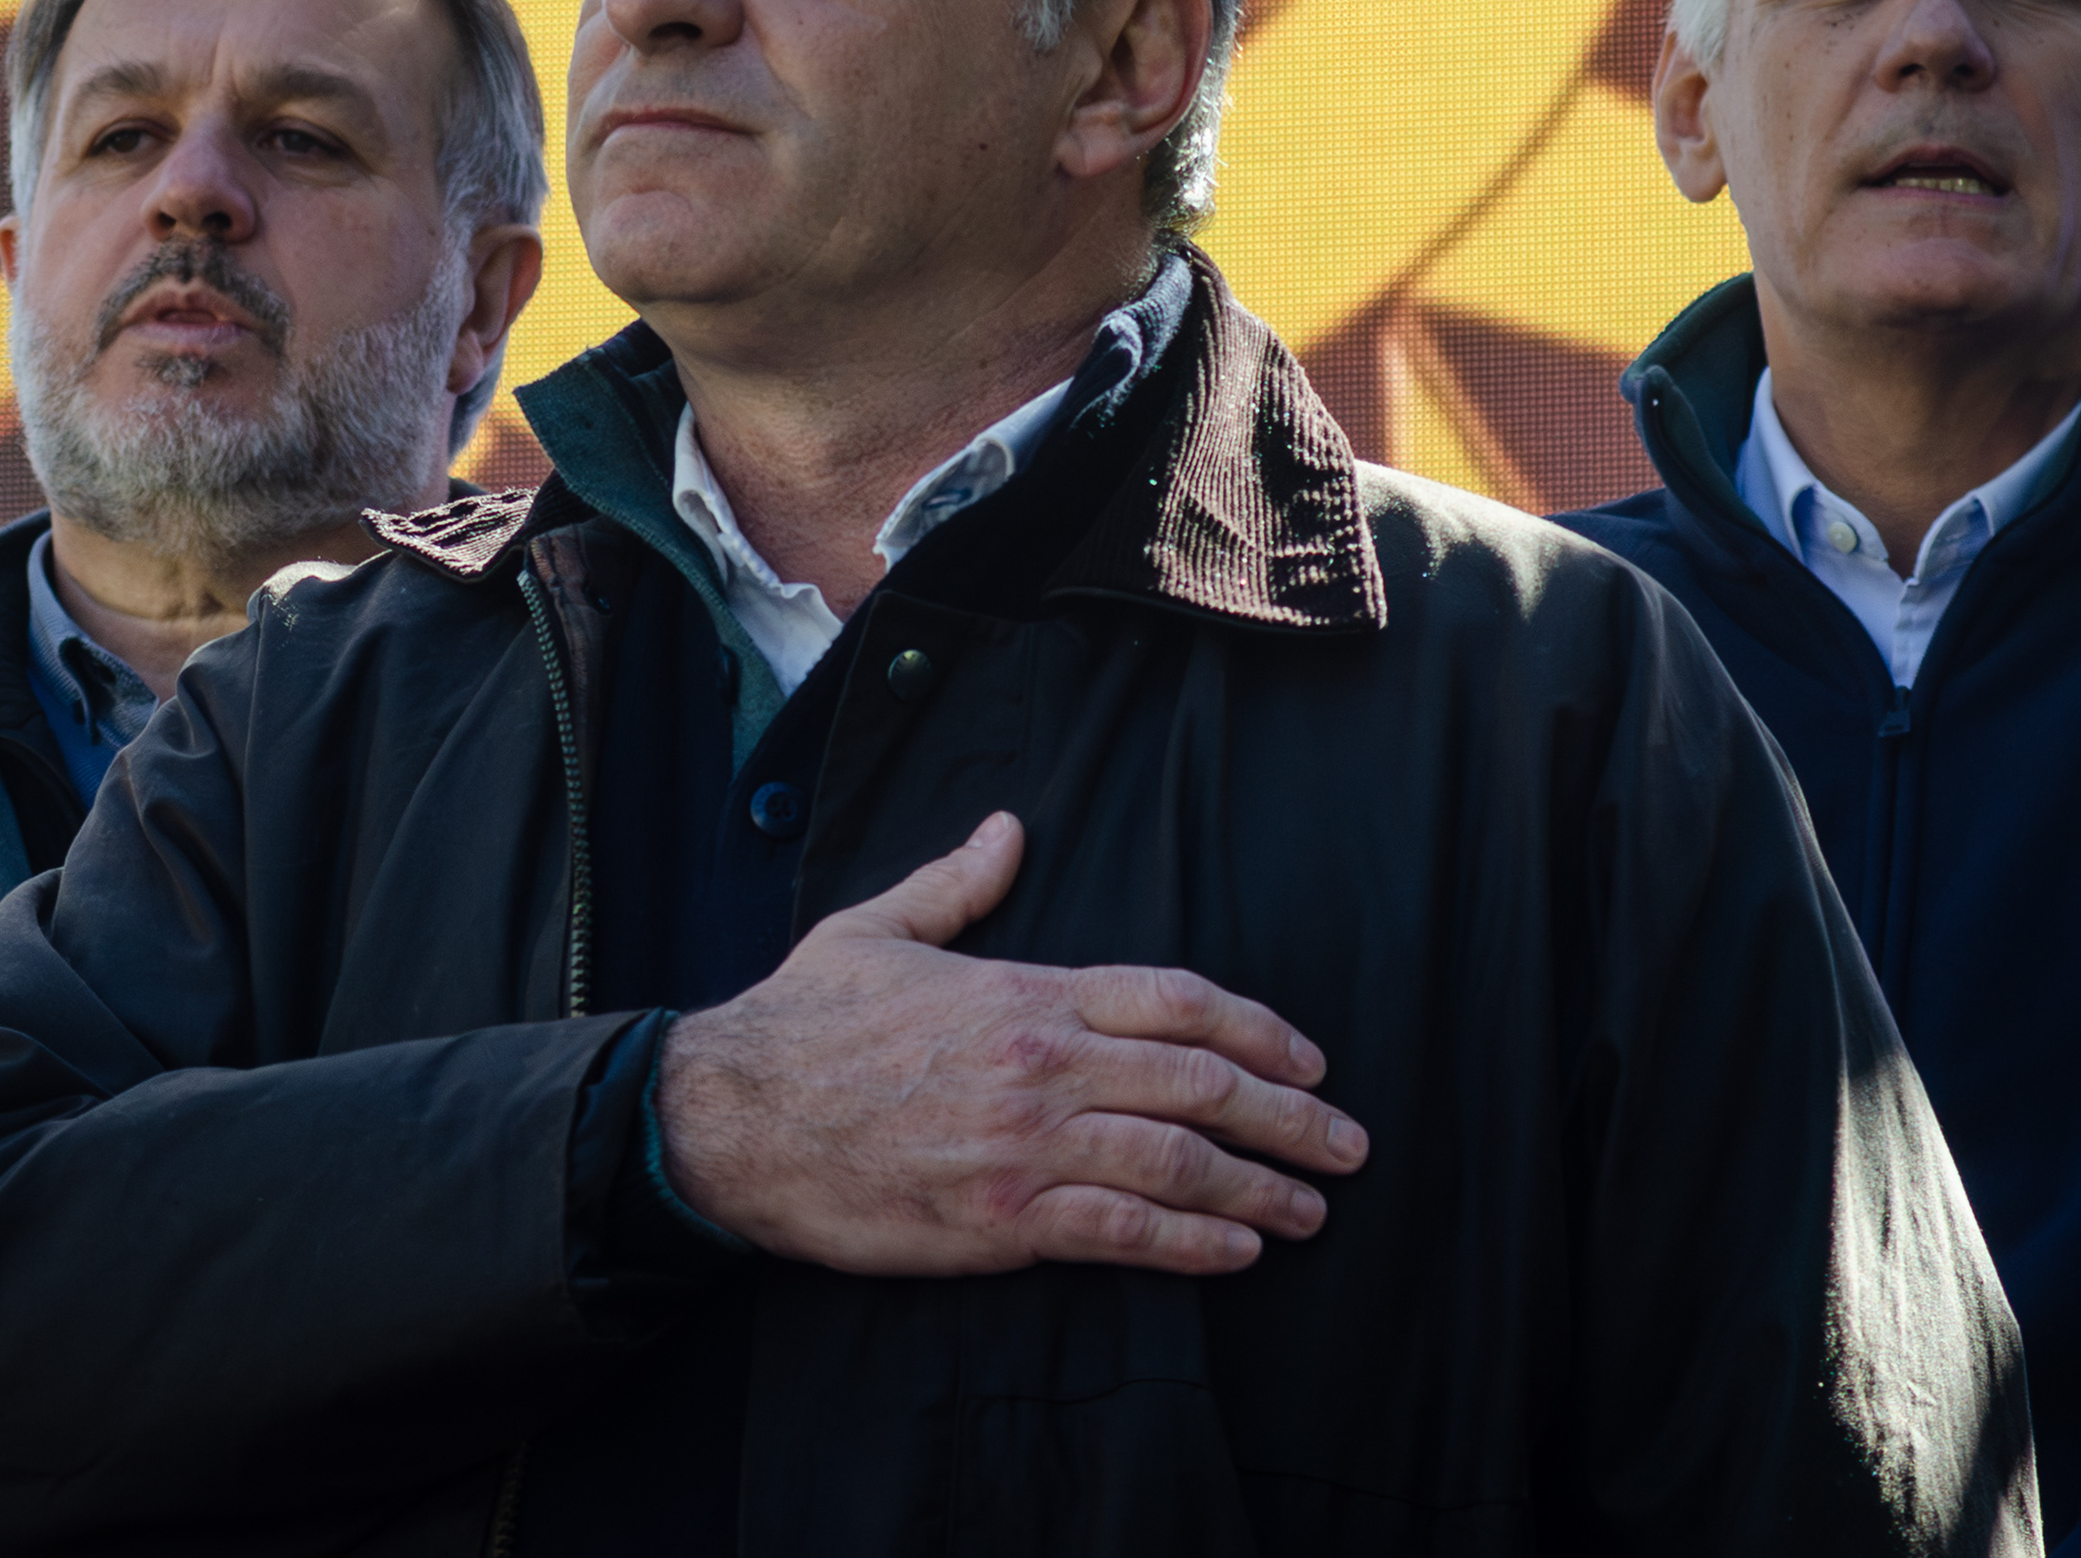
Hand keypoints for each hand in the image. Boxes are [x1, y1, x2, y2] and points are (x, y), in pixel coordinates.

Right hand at [654, 811, 1365, 1276]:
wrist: (732, 1118)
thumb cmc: (802, 1022)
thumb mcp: (877, 928)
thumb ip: (958, 882)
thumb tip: (1009, 830)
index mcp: (1027, 992)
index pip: (1177, 999)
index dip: (1258, 1027)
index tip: (1307, 1057)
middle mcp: (1044, 1066)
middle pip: (1202, 1084)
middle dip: (1290, 1116)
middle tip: (1348, 1143)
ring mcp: (1027, 1146)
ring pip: (1177, 1162)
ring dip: (1261, 1188)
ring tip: (1311, 1211)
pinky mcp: (1001, 1222)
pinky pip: (1121, 1232)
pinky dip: (1190, 1243)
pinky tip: (1236, 1250)